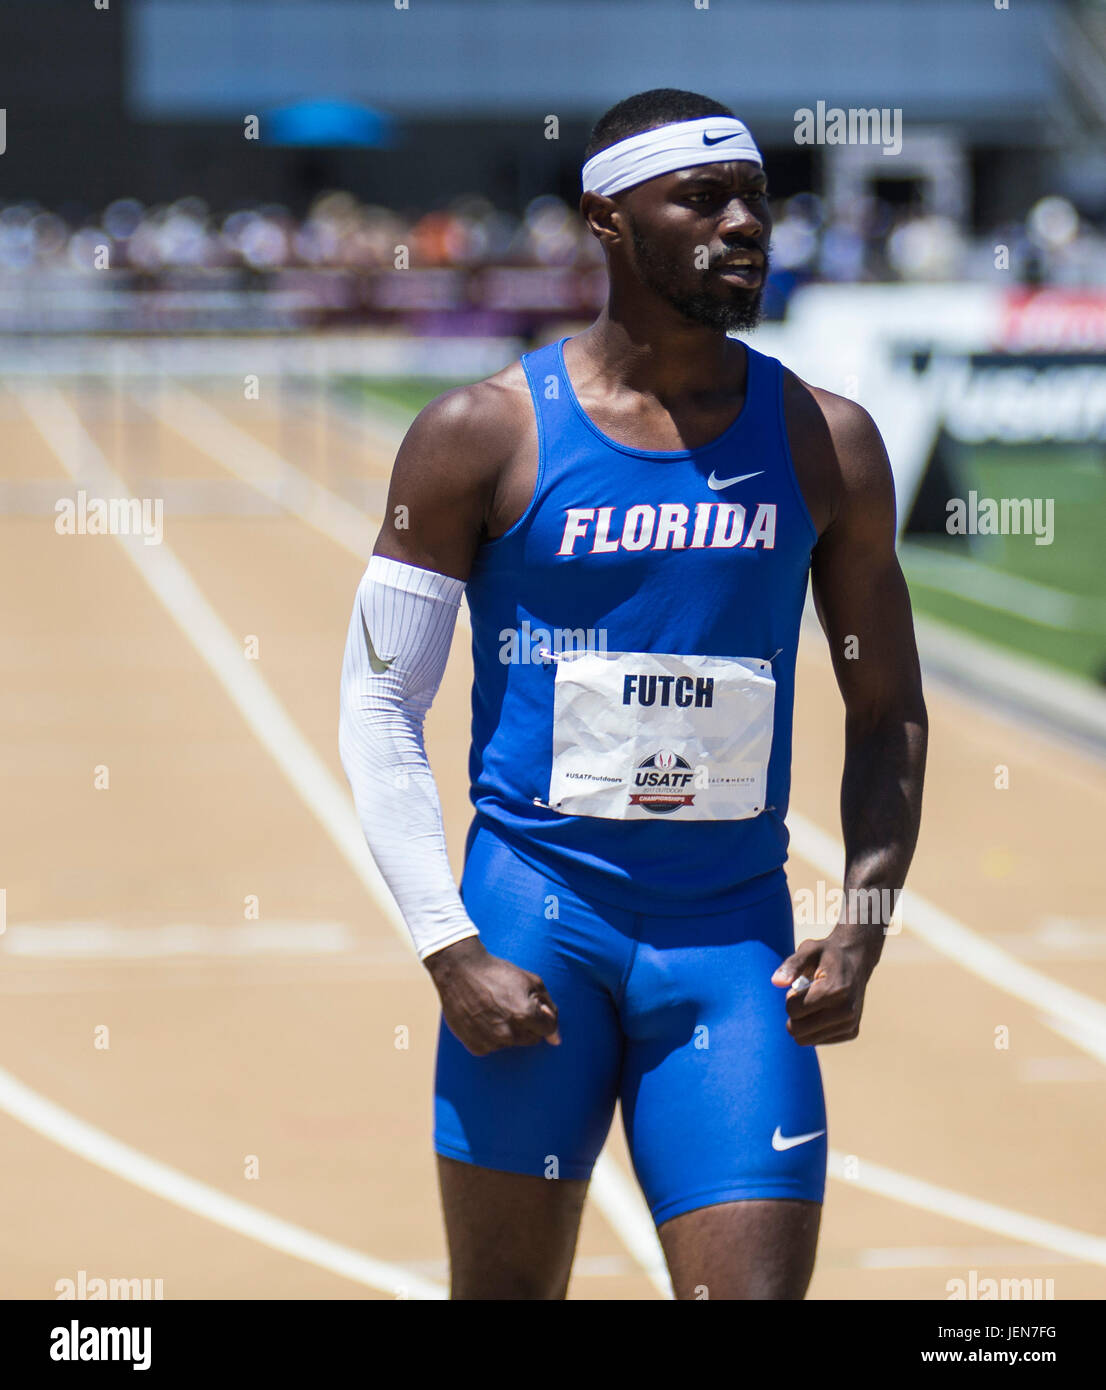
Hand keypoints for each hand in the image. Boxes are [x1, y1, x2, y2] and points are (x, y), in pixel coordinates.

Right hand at [424, 936, 560, 1056]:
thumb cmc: (498, 973)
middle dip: (527, 1025)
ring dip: (509, 1031)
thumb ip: (549, 1008)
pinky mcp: (477, 1047)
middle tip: (511, 1005)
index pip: (548, 1029)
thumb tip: (556, 1039)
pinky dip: (491, 1036)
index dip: (543, 1017)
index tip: (532, 1006)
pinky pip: (493, 1047)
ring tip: (494, 1009)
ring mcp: (492, 1042)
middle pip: (531, 1039)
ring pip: (512, 1043)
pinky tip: (483, 1018)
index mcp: (526, 1015)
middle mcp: (509, 1032)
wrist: (459, 972)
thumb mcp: (531, 981)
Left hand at [771, 926, 881, 1045]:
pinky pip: (817, 1040)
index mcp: (835, 991)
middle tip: (806, 995)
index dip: (790, 996)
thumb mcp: (809, 949)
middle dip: (794, 1013)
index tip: (801, 984)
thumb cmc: (827, 954)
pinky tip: (825, 1009)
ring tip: (816, 1001)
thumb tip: (776, 982)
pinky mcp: (851, 1033)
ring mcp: (850, 1025)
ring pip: (806, 1039)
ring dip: (804, 1021)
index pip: (793, 1010)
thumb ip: (792, 965)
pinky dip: (814, 1027)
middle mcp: (846, 1011)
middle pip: (797, 1030)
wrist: (857, 960)